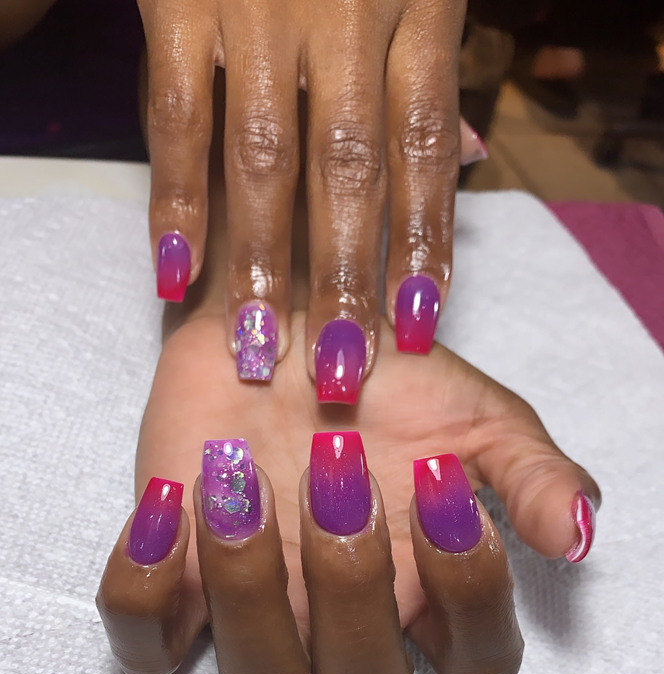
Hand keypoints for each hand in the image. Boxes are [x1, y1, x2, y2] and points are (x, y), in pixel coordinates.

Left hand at [97, 311, 598, 673]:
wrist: (274, 320)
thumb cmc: (378, 373)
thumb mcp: (471, 411)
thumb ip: (532, 473)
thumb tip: (581, 533)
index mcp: (427, 594)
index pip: (479, 664)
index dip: (470, 595)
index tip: (438, 482)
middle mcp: (346, 626)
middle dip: (355, 592)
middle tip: (337, 473)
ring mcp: (259, 617)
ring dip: (253, 592)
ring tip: (241, 479)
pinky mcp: (172, 592)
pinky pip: (145, 648)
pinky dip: (143, 593)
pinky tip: (169, 502)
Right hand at [139, 0, 470, 390]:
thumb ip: (435, 62)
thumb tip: (467, 161)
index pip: (428, 147)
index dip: (425, 244)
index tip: (417, 327)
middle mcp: (348, 10)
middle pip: (352, 171)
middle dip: (346, 278)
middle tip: (339, 369)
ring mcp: (259, 7)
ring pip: (264, 157)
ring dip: (261, 262)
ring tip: (261, 346)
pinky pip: (178, 115)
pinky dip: (177, 199)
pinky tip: (174, 272)